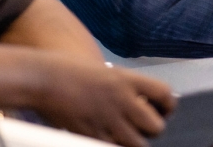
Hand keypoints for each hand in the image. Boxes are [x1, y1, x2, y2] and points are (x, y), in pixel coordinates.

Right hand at [33, 54, 174, 146]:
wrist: (44, 79)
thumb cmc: (71, 72)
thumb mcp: (106, 72)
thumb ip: (127, 87)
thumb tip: (147, 104)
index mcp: (127, 79)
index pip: (165, 95)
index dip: (169, 105)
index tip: (164, 109)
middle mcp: (121, 100)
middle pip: (156, 127)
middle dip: (153, 128)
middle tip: (143, 125)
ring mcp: (107, 120)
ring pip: (138, 144)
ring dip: (135, 141)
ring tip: (127, 134)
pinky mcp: (91, 135)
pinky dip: (114, 144)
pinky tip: (108, 136)